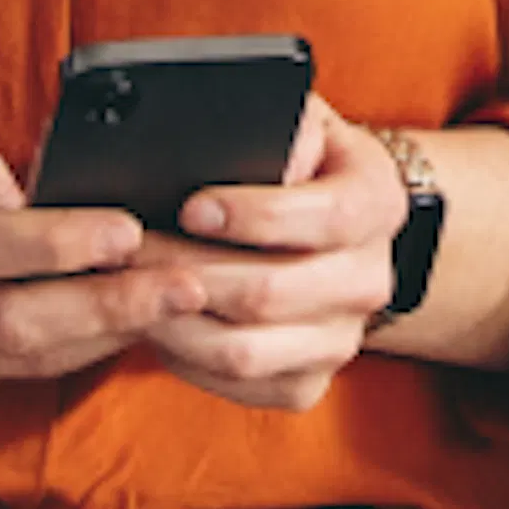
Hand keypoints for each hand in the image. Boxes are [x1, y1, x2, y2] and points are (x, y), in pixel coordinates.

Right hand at [0, 119, 204, 419]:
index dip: (57, 244)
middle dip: (109, 306)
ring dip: (107, 333)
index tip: (126, 232)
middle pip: (8, 322)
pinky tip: (123, 320)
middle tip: (186, 284)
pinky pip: (16, 374)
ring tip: (175, 301)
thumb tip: (23, 192)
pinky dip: (77, 348)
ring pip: (21, 360)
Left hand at [131, 97, 415, 413]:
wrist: (336, 226)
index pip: (326, 218)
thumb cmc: (302, 163)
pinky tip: (162, 322)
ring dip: (175, 323)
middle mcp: (371, 279)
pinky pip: (237, 385)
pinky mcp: (308, 382)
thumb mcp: (301, 123)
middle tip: (130, 251)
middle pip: (271, 293)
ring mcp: (343, 339)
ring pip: (245, 352)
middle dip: (187, 271)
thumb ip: (285, 127)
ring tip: (131, 290)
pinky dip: (187, 360)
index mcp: (378, 202)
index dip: (254, 216)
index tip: (190, 207)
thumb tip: (255, 155)